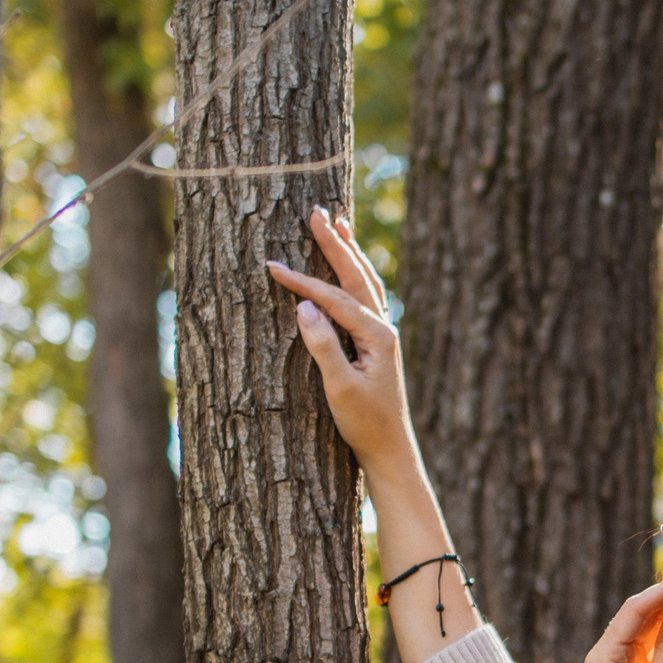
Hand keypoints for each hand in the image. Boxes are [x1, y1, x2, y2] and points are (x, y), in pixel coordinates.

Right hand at [268, 207, 417, 481]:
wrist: (390, 450)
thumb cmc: (364, 423)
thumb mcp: (340, 388)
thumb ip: (323, 346)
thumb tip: (304, 307)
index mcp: (376, 335)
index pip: (333, 298)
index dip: (301, 281)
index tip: (271, 265)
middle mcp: (383, 328)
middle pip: (356, 276)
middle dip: (335, 244)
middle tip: (317, 213)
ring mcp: (382, 334)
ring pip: (365, 282)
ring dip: (349, 253)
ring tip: (338, 226)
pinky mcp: (377, 344)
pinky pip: (366, 297)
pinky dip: (355, 276)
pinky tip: (351, 270)